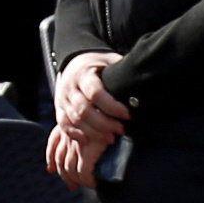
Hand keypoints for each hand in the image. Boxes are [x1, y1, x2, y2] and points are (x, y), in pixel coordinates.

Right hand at [47, 52, 128, 187]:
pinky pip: (64, 125)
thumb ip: (122, 70)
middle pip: (84, 110)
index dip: (112, 107)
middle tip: (121, 130)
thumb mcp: (110, 61)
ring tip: (111, 138)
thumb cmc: (98, 65)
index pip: (95, 93)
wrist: (73, 63)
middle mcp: (70, 87)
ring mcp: (63, 99)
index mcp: (84, 74)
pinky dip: (76, 135)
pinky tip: (89, 141)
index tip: (127, 115)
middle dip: (104, 124)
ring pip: (75, 120)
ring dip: (94, 132)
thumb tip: (144, 79)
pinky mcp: (60, 109)